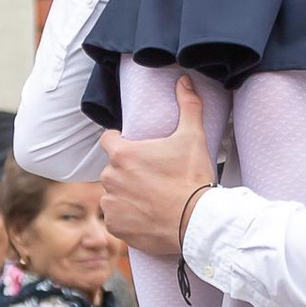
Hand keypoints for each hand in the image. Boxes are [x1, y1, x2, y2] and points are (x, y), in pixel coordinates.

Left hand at [100, 73, 217, 258]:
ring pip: (113, 194)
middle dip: (127, 172)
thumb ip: (188, 106)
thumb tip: (184, 80)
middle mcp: (110, 178)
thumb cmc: (192, 178)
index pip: (108, 139)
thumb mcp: (193, 137)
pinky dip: (127, 218)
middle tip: (152, 178)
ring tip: (150, 199)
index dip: (120, 142)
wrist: (197, 222)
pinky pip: (116, 218)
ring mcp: (111, 203)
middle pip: (113, 169)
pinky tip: (146, 216)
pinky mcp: (115, 226)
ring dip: (125, 195)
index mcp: (122, 154)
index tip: (135, 149)